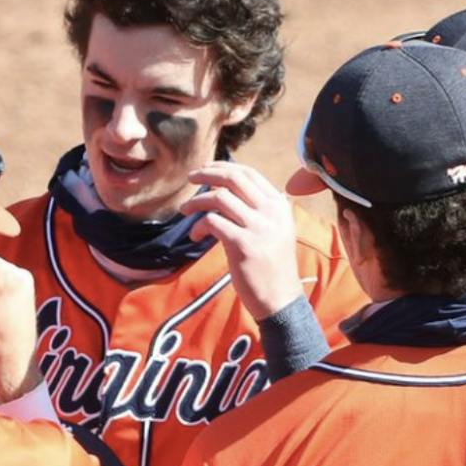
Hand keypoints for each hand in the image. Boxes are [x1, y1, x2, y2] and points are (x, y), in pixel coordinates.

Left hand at [181, 162, 306, 320]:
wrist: (280, 299)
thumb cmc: (272, 266)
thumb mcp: (275, 230)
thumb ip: (258, 209)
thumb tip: (226, 189)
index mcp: (279, 205)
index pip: (249, 173)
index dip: (224, 167)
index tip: (206, 169)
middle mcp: (271, 212)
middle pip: (234, 179)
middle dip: (207, 174)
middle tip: (190, 178)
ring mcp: (258, 228)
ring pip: (219, 198)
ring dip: (196, 202)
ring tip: (185, 210)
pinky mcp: (243, 245)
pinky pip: (212, 222)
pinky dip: (199, 226)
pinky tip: (195, 236)